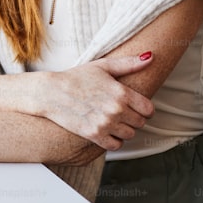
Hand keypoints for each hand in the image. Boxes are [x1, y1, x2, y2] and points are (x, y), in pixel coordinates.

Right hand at [36, 54, 154, 150]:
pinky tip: (107, 130)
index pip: (148, 109)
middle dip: (134, 118)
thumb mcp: (103, 66)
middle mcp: (116, 109)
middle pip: (140, 123)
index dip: (145, 109)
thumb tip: (151, 56)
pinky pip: (116, 145)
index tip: (137, 107)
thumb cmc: (77, 77)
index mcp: (121, 92)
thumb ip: (129, 63)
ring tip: (113, 121)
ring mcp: (105, 123)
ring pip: (130, 135)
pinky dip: (114, 140)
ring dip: (124, 129)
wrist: (51, 93)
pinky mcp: (94, 135)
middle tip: (122, 112)